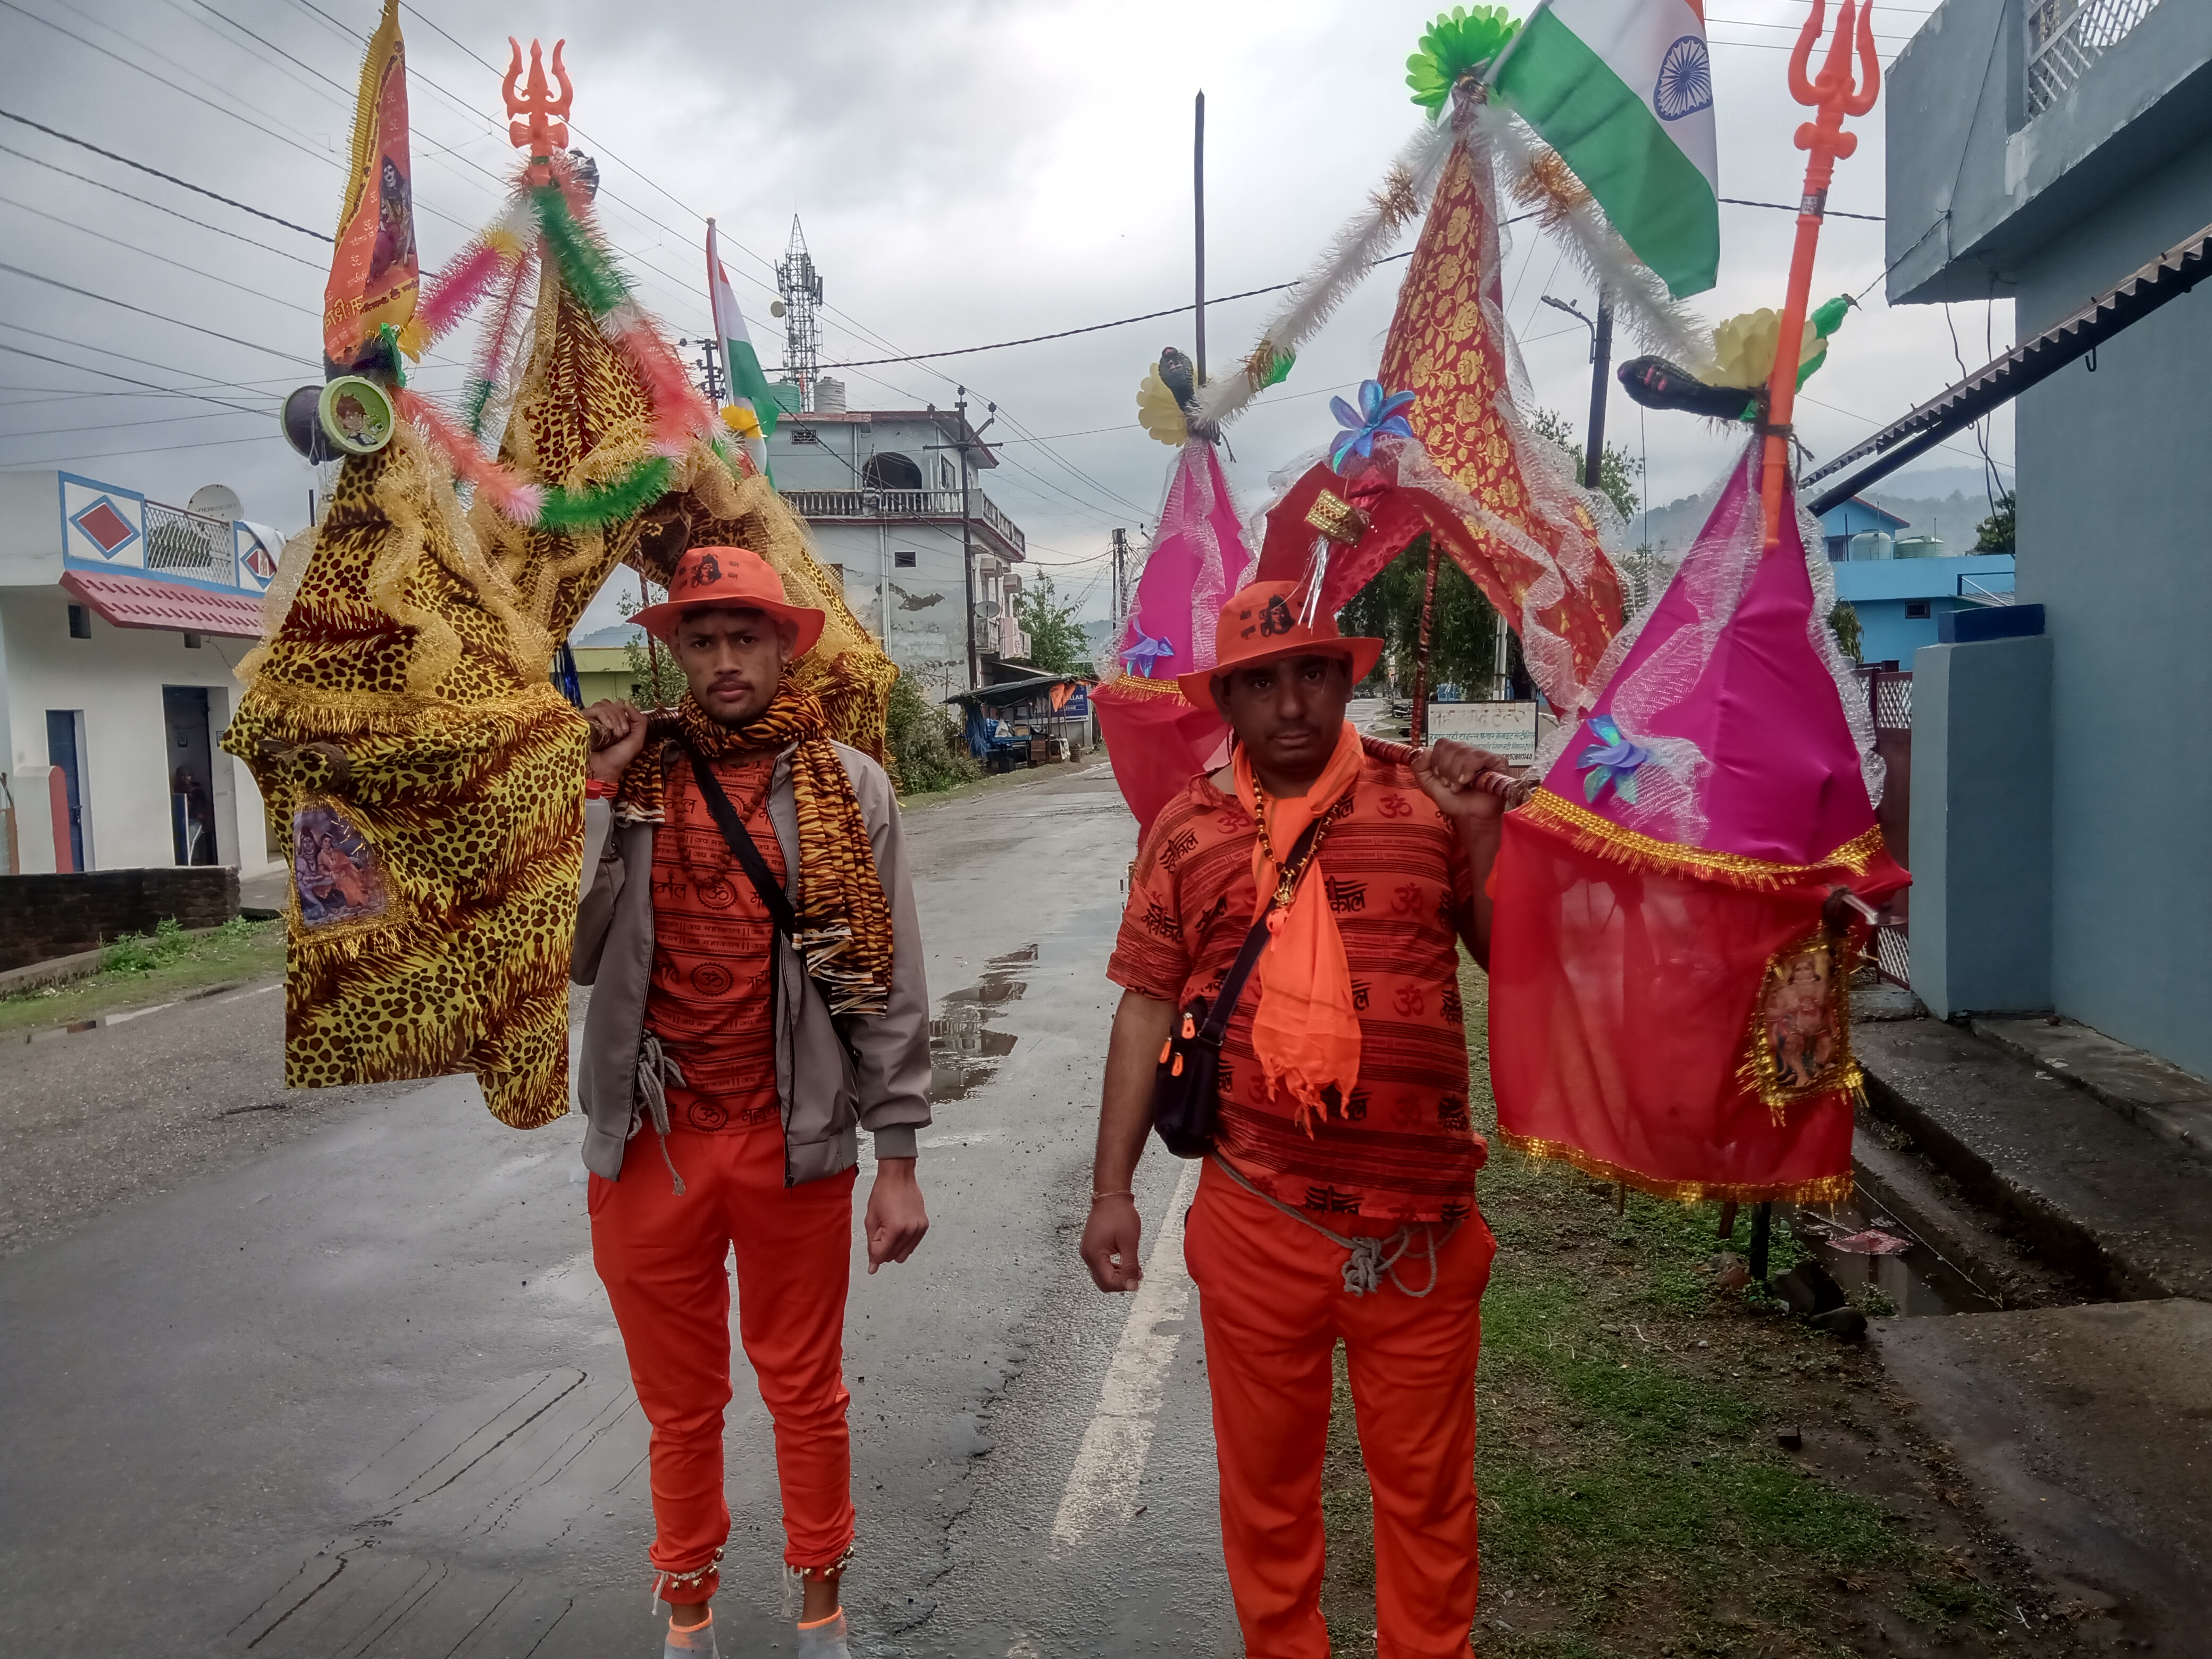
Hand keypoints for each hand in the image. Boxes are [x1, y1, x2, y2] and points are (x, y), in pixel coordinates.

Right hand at [583, 699, 649, 786]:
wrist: (603, 771)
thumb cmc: (618, 759)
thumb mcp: (636, 740)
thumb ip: (639, 721)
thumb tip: (627, 702)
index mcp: (613, 721)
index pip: (618, 704)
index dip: (624, 712)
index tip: (626, 730)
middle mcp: (601, 719)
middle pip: (610, 703)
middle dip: (619, 716)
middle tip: (621, 733)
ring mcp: (590, 721)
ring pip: (601, 705)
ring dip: (612, 717)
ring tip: (614, 733)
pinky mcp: (580, 722)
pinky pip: (591, 710)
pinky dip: (603, 716)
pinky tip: (607, 728)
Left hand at [864, 1157, 927, 1271]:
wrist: (898, 1176)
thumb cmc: (884, 1192)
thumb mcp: (871, 1219)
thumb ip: (871, 1245)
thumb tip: (873, 1267)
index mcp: (896, 1228)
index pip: (881, 1255)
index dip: (873, 1248)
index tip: (874, 1234)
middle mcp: (911, 1230)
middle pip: (893, 1257)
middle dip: (884, 1248)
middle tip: (881, 1229)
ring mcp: (919, 1229)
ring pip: (903, 1254)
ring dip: (894, 1246)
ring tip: (891, 1227)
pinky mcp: (924, 1226)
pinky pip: (912, 1245)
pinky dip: (903, 1241)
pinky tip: (899, 1226)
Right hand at [1080, 1193, 1144, 1292]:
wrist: (1111, 1197)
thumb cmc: (1119, 1213)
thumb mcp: (1129, 1243)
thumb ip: (1130, 1266)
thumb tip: (1132, 1285)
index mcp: (1094, 1254)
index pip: (1108, 1282)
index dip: (1124, 1284)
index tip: (1136, 1280)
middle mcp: (1087, 1254)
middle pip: (1102, 1282)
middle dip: (1120, 1282)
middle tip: (1135, 1275)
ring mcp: (1088, 1250)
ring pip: (1101, 1275)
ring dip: (1117, 1275)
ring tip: (1133, 1268)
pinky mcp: (1092, 1246)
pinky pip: (1100, 1265)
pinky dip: (1113, 1267)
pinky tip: (1124, 1262)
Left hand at [1411, 739, 1509, 825]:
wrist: (1470, 816)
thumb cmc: (1454, 801)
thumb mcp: (1429, 785)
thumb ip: (1419, 768)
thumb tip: (1425, 750)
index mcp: (1453, 754)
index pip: (1442, 743)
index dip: (1437, 760)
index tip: (1439, 777)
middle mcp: (1468, 751)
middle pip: (1451, 747)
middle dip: (1446, 769)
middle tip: (1449, 784)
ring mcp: (1483, 755)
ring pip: (1463, 752)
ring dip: (1456, 774)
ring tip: (1459, 787)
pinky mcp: (1497, 761)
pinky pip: (1478, 757)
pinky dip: (1468, 771)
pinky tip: (1468, 782)